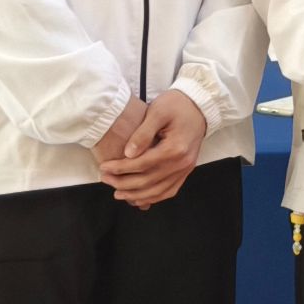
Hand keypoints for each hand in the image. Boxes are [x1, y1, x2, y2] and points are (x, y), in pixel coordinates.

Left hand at [98, 90, 207, 207]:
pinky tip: (140, 198)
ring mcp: (185, 169)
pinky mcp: (186, 171)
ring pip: (157, 191)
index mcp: (174, 148)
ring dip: (136, 195)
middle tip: (106, 179)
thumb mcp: (158, 111)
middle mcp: (181, 163)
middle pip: (148, 181)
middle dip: (123, 183)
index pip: (141, 165)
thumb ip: (142, 133)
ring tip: (118, 192)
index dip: (120, 168)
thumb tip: (128, 154)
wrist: (199, 106)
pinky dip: (153, 198)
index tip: (104, 167)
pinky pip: (169, 191)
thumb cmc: (178, 105)